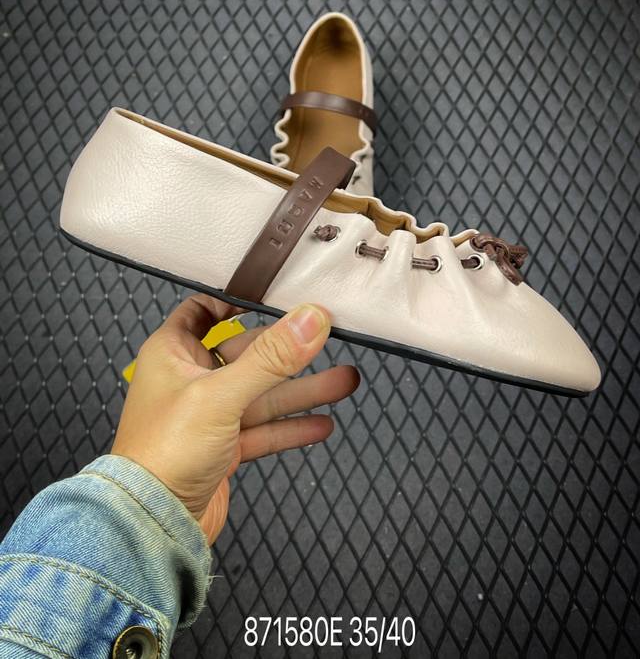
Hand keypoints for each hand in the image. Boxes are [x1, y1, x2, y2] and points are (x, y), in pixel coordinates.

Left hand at [111, 294, 358, 543]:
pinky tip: (322, 424)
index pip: (204, 310)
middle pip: (248, 354)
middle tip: (330, 339)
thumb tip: (312, 318)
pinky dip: (291, 427)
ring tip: (345, 382)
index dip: (236, 299)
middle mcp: (190, 379)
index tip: (275, 293)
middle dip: (291, 351)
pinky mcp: (223, 449)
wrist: (150, 525)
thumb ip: (271, 357)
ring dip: (302, 390)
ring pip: (262, 394)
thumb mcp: (222, 395)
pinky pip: (263, 430)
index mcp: (173, 352)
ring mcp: (208, 416)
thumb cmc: (165, 451)